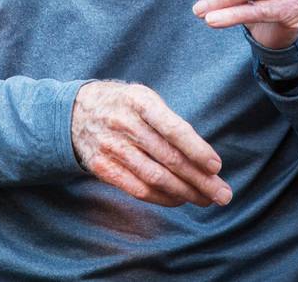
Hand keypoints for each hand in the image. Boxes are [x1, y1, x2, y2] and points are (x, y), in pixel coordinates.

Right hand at [71, 81, 232, 207]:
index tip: (216, 166)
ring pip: (155, 178)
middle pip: (168, 158)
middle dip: (200, 179)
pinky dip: (162, 198)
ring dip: (185, 193)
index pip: (173, 129)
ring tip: (206, 199)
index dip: (197, 150)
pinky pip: (138, 189)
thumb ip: (169, 122)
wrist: (75, 111)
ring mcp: (111, 147)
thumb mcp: (144, 98)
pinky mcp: (103, 167)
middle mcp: (124, 124)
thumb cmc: (123, 104)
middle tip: (223, 194)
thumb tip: (204, 156)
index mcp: (140, 101)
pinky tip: (179, 200)